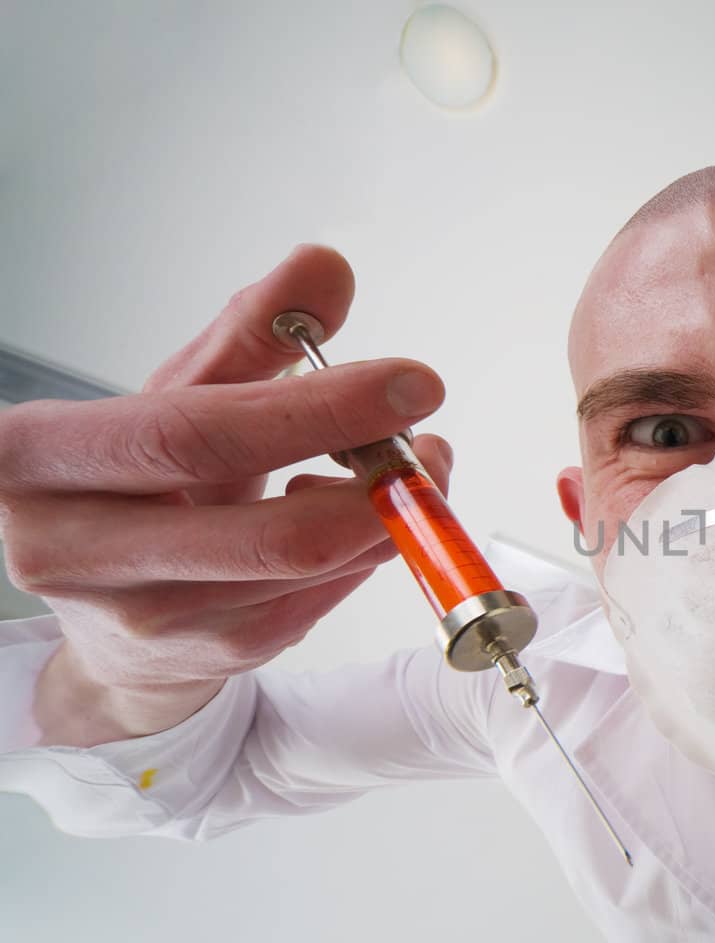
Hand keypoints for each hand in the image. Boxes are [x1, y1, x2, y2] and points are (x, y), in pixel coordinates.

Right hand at [0, 245, 453, 744]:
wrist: (104, 611)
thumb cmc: (137, 482)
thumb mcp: (176, 397)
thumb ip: (251, 334)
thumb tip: (325, 268)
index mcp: (38, 461)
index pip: (196, 435)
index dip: (316, 409)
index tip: (407, 383)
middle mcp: (74, 552)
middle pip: (266, 527)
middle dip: (373, 479)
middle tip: (430, 437)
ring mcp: (145, 620)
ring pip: (307, 566)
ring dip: (383, 513)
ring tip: (404, 466)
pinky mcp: (209, 657)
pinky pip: (320, 598)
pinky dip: (363, 550)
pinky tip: (360, 516)